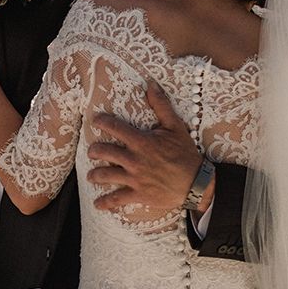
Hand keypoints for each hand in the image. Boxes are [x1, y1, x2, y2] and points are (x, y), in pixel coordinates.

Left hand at [87, 81, 210, 211]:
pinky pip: (117, 199)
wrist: (196, 183)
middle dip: (94, 151)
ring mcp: (135, 178)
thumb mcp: (175, 126)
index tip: (96, 120)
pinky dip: (106, 202)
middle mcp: (134, 160)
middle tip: (91, 151)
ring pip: (107, 175)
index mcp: (142, 141)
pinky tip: (98, 203)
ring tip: (90, 175)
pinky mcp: (138, 194)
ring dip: (95, 175)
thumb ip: (161, 105)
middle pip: (106, 152)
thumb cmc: (185, 154)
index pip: (116, 128)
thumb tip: (150, 84)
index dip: (103, 122)